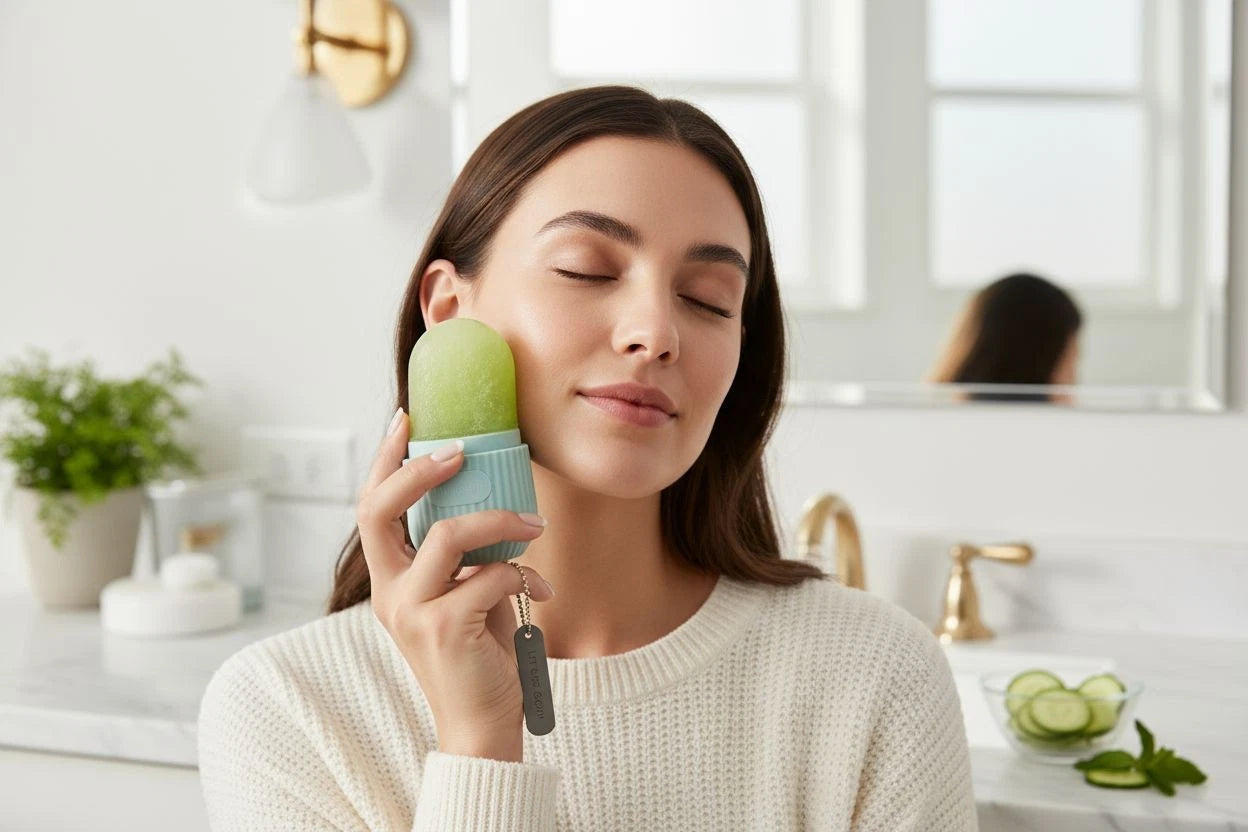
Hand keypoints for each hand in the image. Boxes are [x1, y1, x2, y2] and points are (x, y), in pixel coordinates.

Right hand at [356, 409, 554, 758]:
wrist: (483, 724)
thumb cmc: (480, 654)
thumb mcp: (468, 592)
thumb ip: (468, 554)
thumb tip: (497, 503)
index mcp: (391, 580)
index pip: (371, 508)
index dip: (387, 460)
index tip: (407, 417)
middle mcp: (389, 593)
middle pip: (378, 510)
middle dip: (418, 469)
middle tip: (460, 450)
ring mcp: (411, 612)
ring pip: (447, 534)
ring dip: (500, 520)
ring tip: (534, 527)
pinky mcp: (443, 629)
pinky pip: (489, 574)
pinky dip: (523, 575)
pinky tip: (541, 592)